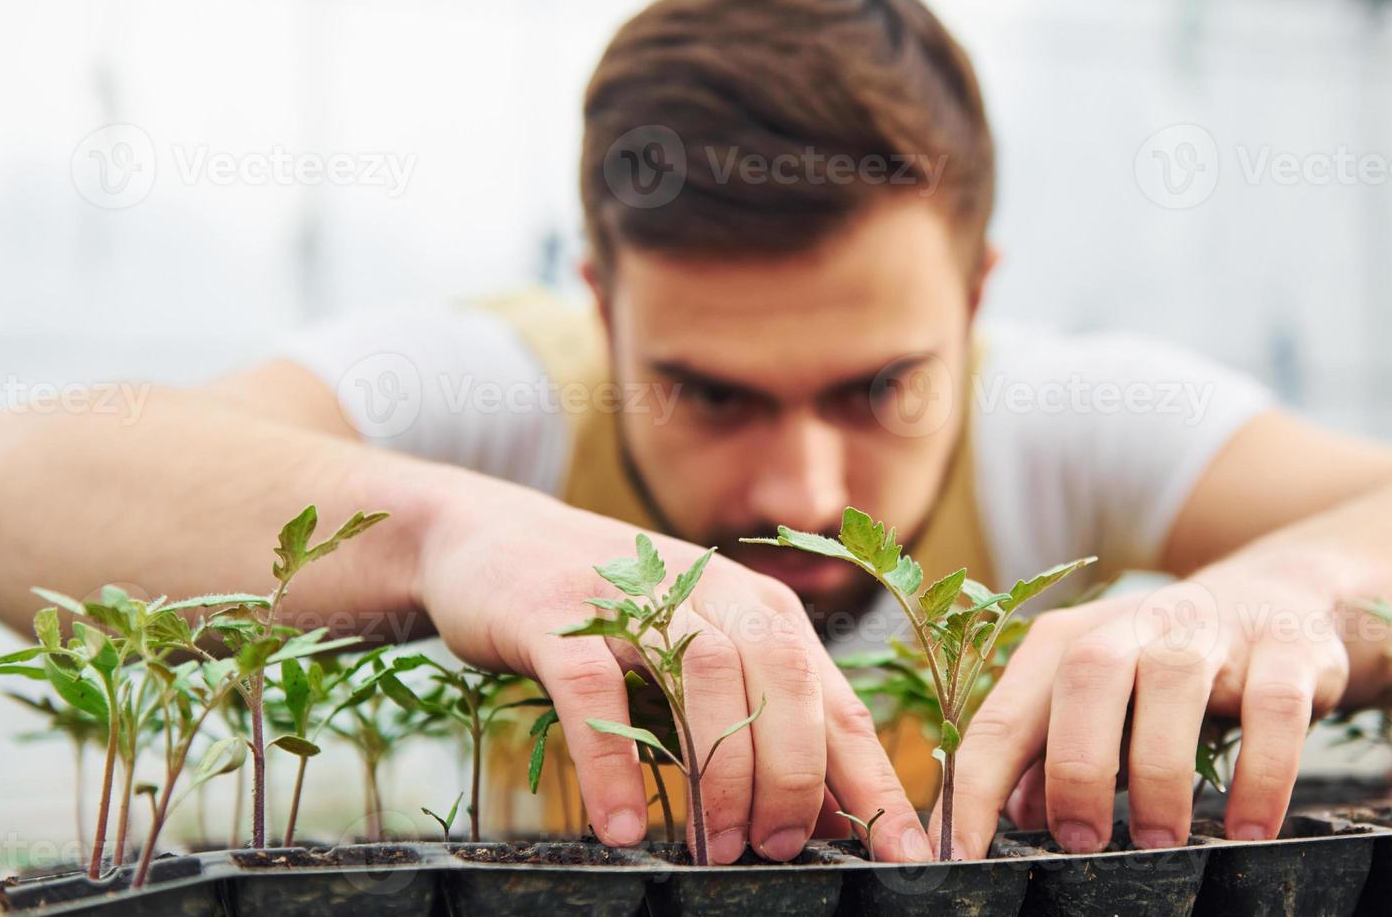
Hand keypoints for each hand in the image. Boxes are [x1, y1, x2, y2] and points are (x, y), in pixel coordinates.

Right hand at [413, 487, 929, 862]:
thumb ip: (760, 722)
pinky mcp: (557, 614)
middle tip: (778, 848)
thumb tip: (830, 818)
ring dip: (719, 773)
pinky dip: (613, 764)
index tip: (903, 854)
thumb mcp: (698, 657)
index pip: (837, 701)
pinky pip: (595, 689)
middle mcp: (708, 591)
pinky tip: (622, 826)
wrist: (489, 536)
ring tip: (716, 848)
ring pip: (705, 678)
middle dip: (794, 777)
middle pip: (783, 681)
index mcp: (760, 608)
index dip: (875, 781)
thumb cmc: (609, 618)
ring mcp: (632, 597)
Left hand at [929, 574, 1348, 857]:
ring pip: (1173, 680)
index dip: (974, 789)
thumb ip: (1053, 752)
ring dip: (1160, 770)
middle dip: (1076, 763)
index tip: (958, 856)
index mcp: (1068, 643)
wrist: (1277, 594)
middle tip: (1081, 842)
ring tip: (1160, 843)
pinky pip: (1273, 708)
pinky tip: (1249, 830)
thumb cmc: (1165, 667)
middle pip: (1086, 672)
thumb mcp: (1100, 701)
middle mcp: (1133, 624)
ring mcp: (1210, 629)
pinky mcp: (1284, 648)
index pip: (1003, 717)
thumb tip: (1014, 817)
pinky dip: (1262, 774)